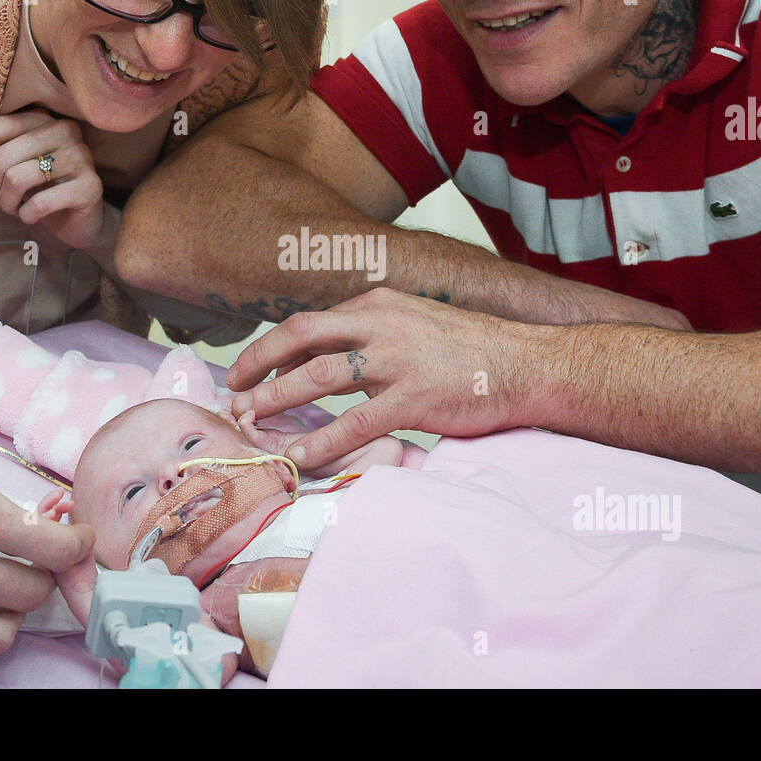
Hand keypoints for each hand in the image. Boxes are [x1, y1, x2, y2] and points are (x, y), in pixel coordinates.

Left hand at [0, 109, 111, 251]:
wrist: (80, 220)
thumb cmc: (39, 189)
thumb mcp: (13, 162)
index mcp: (40, 118)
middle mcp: (63, 130)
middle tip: (0, 202)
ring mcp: (80, 157)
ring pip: (16, 179)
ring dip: (7, 204)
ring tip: (14, 209)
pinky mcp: (90, 186)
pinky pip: (40, 203)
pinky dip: (26, 216)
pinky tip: (31, 216)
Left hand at [226, 288, 541, 468]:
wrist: (525, 364)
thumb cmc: (470, 350)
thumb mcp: (414, 323)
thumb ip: (373, 335)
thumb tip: (329, 360)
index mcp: (378, 304)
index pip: (310, 323)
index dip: (272, 349)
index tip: (250, 373)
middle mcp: (381, 324)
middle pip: (301, 337)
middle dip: (259, 366)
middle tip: (235, 395)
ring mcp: (397, 360)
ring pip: (319, 376)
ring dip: (278, 401)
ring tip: (252, 422)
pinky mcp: (414, 399)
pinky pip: (355, 422)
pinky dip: (322, 440)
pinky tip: (298, 456)